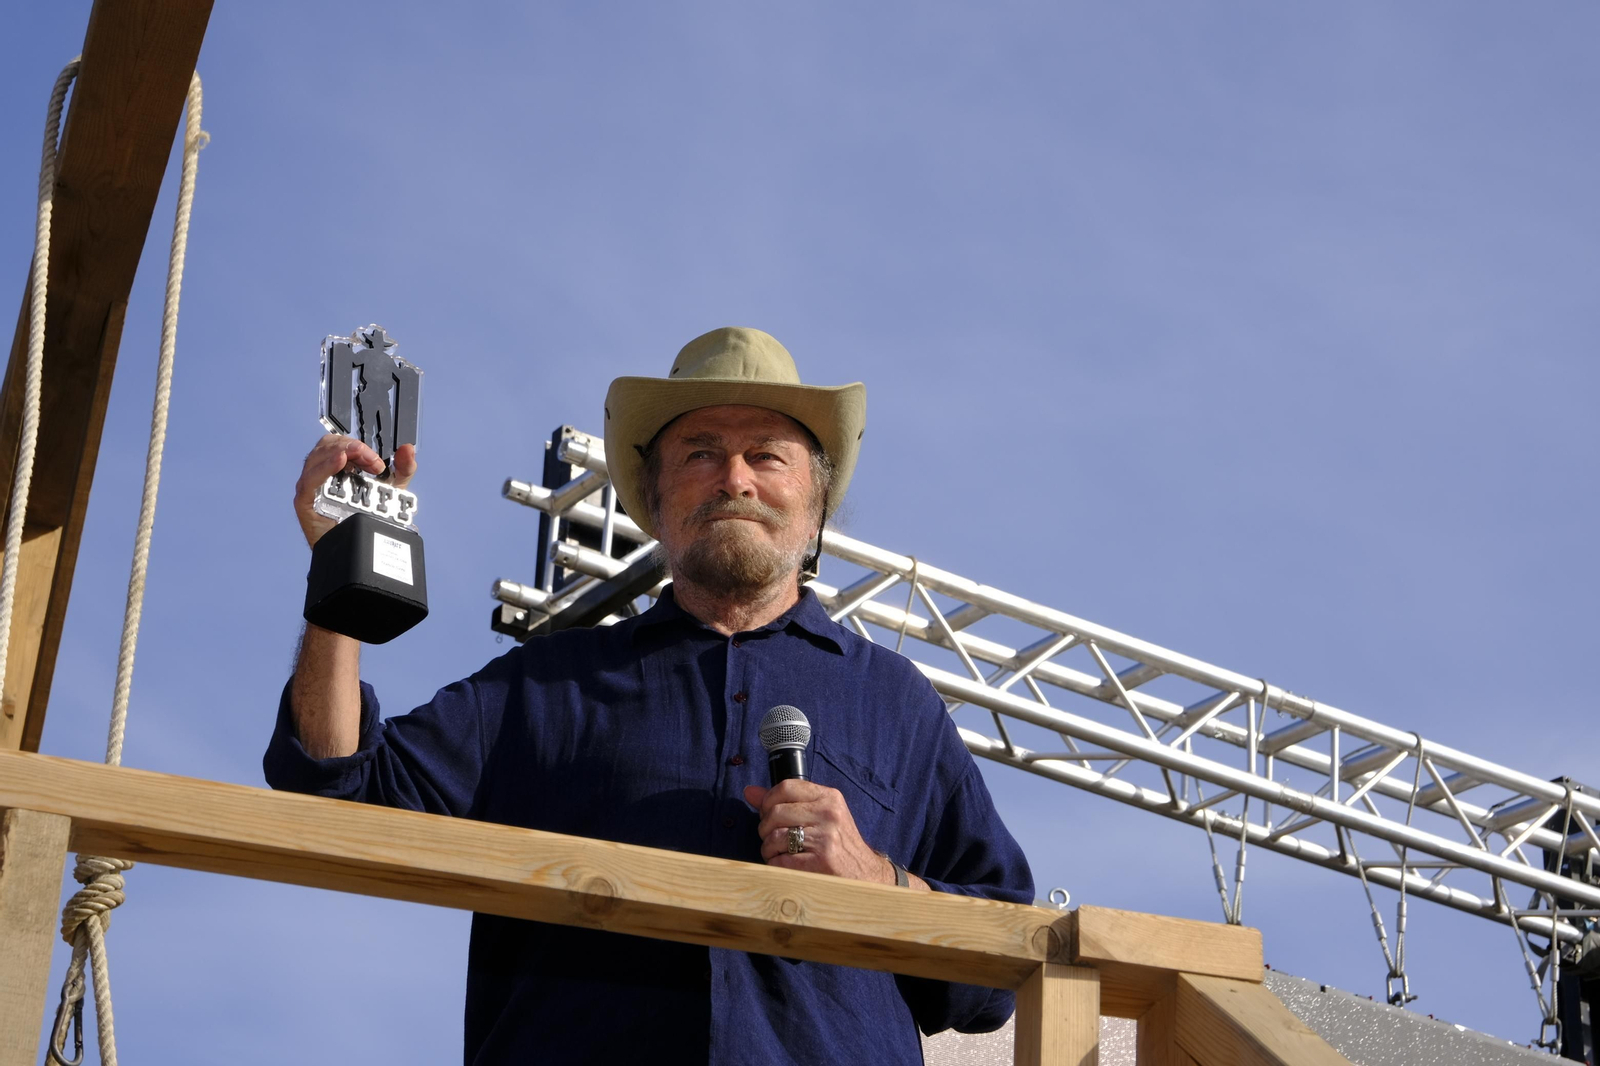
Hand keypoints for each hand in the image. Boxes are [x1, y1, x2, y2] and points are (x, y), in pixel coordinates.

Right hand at [293, 435, 416, 547]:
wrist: (357, 550)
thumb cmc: (367, 519)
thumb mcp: (391, 490)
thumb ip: (403, 469)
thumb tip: (408, 449)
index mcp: (340, 466)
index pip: (343, 443)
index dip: (360, 447)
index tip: (378, 463)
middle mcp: (324, 473)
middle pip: (329, 445)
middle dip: (352, 447)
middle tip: (373, 462)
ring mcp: (313, 485)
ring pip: (318, 457)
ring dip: (340, 452)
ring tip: (357, 456)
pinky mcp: (305, 500)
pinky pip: (310, 479)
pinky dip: (324, 468)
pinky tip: (339, 462)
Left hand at [743, 780, 894, 883]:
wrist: (865, 875)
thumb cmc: (838, 844)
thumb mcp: (820, 815)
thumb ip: (786, 802)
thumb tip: (750, 792)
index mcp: (829, 797)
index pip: (785, 787)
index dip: (768, 801)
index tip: (769, 813)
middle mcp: (828, 814)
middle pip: (775, 813)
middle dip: (765, 828)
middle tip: (773, 838)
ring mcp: (825, 838)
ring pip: (774, 837)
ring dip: (769, 849)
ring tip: (779, 853)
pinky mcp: (820, 862)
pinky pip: (779, 860)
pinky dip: (776, 865)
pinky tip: (787, 866)